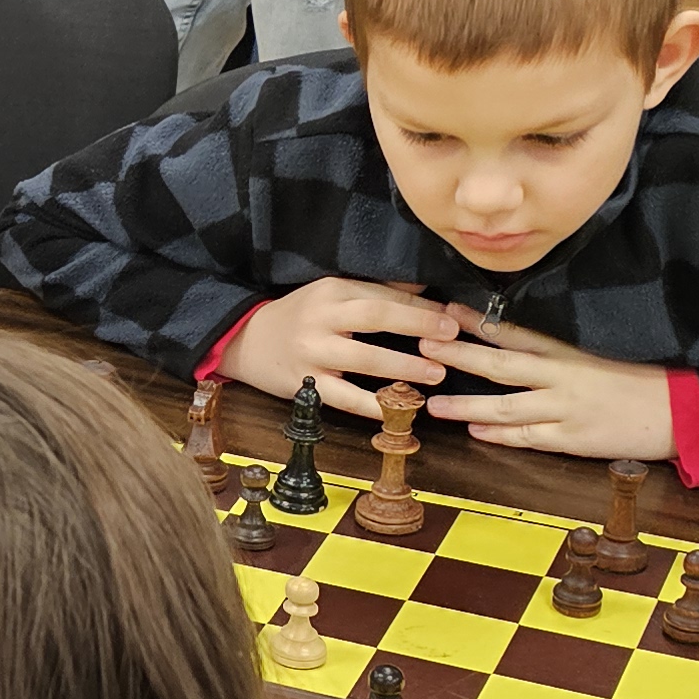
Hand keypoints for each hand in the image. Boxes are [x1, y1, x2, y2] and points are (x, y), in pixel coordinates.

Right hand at [226, 278, 462, 414]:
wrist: (246, 341)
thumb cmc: (299, 317)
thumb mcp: (330, 293)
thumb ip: (374, 291)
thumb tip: (424, 288)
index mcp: (331, 290)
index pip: (383, 294)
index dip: (421, 305)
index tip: (451, 315)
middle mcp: (321, 318)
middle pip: (376, 317)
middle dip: (418, 325)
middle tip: (451, 336)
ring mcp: (312, 353)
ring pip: (363, 359)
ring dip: (404, 367)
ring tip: (436, 374)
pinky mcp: (304, 385)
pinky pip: (343, 397)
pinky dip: (371, 405)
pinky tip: (396, 410)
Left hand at [423, 317, 678, 458]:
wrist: (685, 409)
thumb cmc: (645, 376)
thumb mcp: (603, 351)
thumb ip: (562, 348)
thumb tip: (516, 338)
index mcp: (570, 351)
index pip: (515, 331)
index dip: (478, 321)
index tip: (447, 310)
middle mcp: (563, 377)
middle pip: (500, 365)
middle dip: (459, 356)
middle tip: (424, 345)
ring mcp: (566, 410)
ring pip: (506, 408)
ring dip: (467, 406)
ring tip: (434, 403)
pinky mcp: (574, 440)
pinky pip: (530, 438)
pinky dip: (501, 436)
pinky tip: (476, 433)